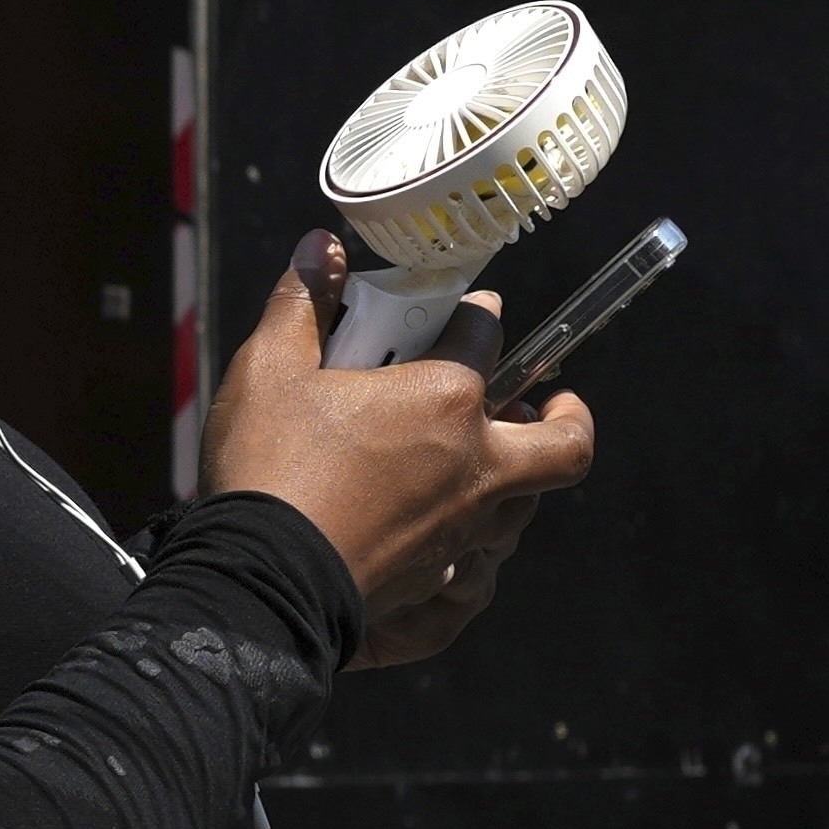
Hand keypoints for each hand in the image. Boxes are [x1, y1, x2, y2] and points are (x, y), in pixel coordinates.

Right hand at [201, 234, 599, 668]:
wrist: (260, 580)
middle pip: (564, 439)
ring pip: (527, 500)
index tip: (463, 310)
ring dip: (517, 478)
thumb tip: (320, 248)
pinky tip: (437, 525)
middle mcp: (475, 464)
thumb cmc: (269, 468)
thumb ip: (302, 302)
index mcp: (445, 399)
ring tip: (479, 463)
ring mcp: (465, 527)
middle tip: (546, 403)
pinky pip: (485, 557)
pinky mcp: (442, 579)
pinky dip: (475, 538)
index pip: (485, 333)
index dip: (474, 312)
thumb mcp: (269, 369)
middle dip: (568, 415)